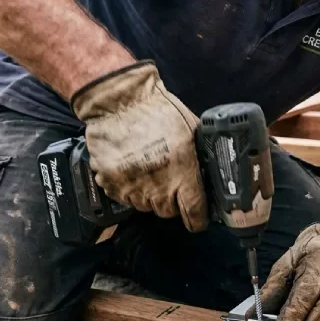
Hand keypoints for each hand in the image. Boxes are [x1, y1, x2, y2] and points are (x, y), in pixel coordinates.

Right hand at [70, 60, 208, 230]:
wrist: (120, 100)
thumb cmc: (159, 111)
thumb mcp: (191, 132)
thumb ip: (199, 158)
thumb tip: (208, 173)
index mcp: (182, 174)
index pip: (194, 212)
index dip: (198, 219)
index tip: (198, 220)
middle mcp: (157, 187)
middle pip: (167, 211)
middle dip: (172, 202)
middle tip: (170, 183)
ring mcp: (131, 187)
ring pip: (144, 205)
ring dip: (149, 195)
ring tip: (149, 172)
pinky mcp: (110, 183)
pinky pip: (123, 197)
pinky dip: (128, 188)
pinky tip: (131, 170)